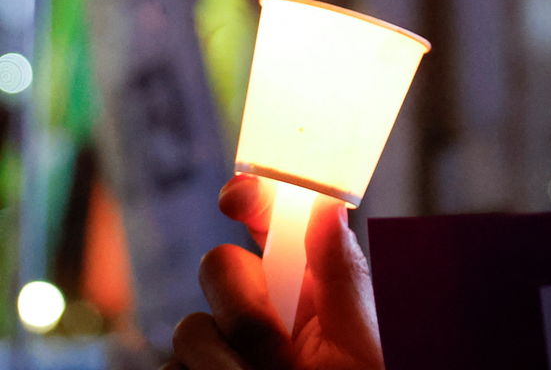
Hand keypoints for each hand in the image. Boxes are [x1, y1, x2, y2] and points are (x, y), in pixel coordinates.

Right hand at [164, 176, 384, 369]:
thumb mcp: (361, 338)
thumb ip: (341, 275)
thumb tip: (326, 206)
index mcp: (310, 283)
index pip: (273, 221)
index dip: (253, 198)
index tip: (236, 197)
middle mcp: (262, 308)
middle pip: (219, 267)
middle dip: (244, 304)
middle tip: (281, 351)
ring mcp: (220, 348)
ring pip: (190, 330)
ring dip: (228, 365)